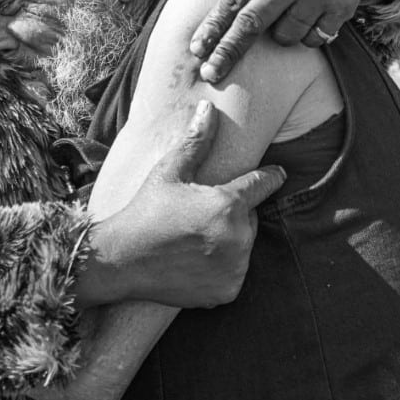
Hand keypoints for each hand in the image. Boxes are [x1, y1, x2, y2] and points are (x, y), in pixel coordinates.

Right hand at [78, 102, 285, 308]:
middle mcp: (238, 238)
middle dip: (233, 212)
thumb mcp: (169, 171)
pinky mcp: (228, 291)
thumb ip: (196, 141)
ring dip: (229, 239)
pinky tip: (195, 260)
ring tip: (194, 237)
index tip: (279, 174)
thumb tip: (209, 108)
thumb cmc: (144, 211)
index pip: (261, 185)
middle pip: (249, 218)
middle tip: (200, 212)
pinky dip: (223, 266)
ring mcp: (234, 268)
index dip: (270, 177)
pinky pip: (236, 271)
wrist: (120, 260)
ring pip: (243, 245)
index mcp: (227, 205)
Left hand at [188, 0, 383, 82]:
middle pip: (253, 22)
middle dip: (229, 50)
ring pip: (285, 35)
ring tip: (285, 15)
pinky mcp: (342, 7)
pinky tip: (310, 17)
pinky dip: (306, 36)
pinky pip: (313, 39)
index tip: (196, 49)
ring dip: (278, 36)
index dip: (213, 26)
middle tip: (210, 73)